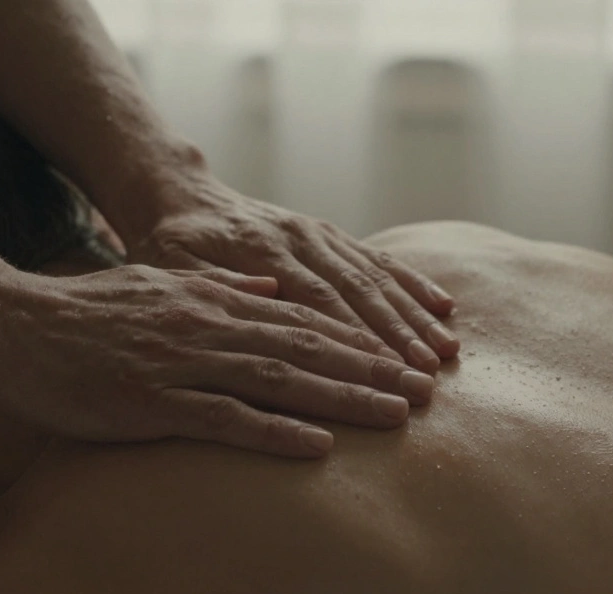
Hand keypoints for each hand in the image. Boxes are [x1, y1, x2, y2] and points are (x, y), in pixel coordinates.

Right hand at [0, 264, 435, 457]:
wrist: (10, 326)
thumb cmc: (87, 314)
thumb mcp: (161, 285)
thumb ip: (220, 287)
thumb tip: (271, 289)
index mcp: (215, 302)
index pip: (304, 322)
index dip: (360, 342)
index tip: (405, 361)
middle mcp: (209, 326)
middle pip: (307, 350)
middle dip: (371, 370)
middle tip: (424, 392)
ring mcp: (181, 364)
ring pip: (279, 380)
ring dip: (342, 398)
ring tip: (394, 416)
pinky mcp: (150, 402)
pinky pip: (223, 418)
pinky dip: (273, 431)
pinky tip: (317, 445)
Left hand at [129, 176, 459, 372]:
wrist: (182, 196)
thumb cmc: (168, 246)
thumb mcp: (167, 268)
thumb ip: (209, 288)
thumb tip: (260, 301)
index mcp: (260, 250)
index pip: (316, 303)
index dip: (353, 340)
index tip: (383, 375)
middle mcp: (298, 237)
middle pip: (356, 293)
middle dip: (396, 338)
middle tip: (426, 378)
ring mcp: (319, 233)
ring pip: (375, 277)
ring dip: (413, 317)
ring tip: (446, 353)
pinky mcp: (331, 234)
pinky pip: (379, 259)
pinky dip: (413, 284)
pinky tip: (444, 307)